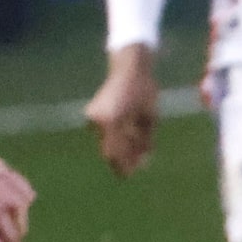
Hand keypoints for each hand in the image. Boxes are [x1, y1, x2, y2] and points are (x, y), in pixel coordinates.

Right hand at [84, 44, 159, 175]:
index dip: (124, 166)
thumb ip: (144, 142)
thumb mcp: (149, 118)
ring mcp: (93, 116)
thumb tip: (142, 163)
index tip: (131, 175)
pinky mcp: (92, 113)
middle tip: (134, 168)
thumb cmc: (144, 90)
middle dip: (122, 159)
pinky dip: (115, 136)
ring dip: (120, 147)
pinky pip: (104, 132)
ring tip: (136, 148)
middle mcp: (98, 121)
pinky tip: (129, 133)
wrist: (129, 66)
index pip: (115, 153)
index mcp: (112, 122)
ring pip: (106, 141)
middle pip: (108, 150)